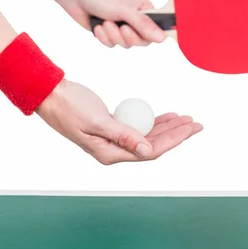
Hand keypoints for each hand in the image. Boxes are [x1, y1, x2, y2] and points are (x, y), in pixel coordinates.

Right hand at [36, 79, 202, 164]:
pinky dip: (152, 121)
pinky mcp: (110, 128)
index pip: (150, 151)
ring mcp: (111, 140)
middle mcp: (112, 150)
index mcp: (109, 153)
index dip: (174, 140)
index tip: (191, 128)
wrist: (50, 94)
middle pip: (152, 145)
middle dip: (176, 134)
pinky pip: (136, 127)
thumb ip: (124, 136)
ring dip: (166, 127)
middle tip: (197, 123)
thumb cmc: (70, 106)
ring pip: (146, 136)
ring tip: (186, 118)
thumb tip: (149, 152)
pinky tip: (166, 116)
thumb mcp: (98, 121)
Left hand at [60, 0, 166, 47]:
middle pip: (142, 40)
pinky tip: (97, 26)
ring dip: (113, 36)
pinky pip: (112, 44)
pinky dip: (104, 37)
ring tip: (105, 23)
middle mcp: (134, 17)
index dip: (152, 34)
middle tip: (121, 28)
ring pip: (126, 44)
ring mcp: (121, 25)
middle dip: (128, 37)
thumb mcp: (125, 10)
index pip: (158, 28)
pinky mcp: (108, 32)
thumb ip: (143, 25)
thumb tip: (163, 38)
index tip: (144, 35)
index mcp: (143, 8)